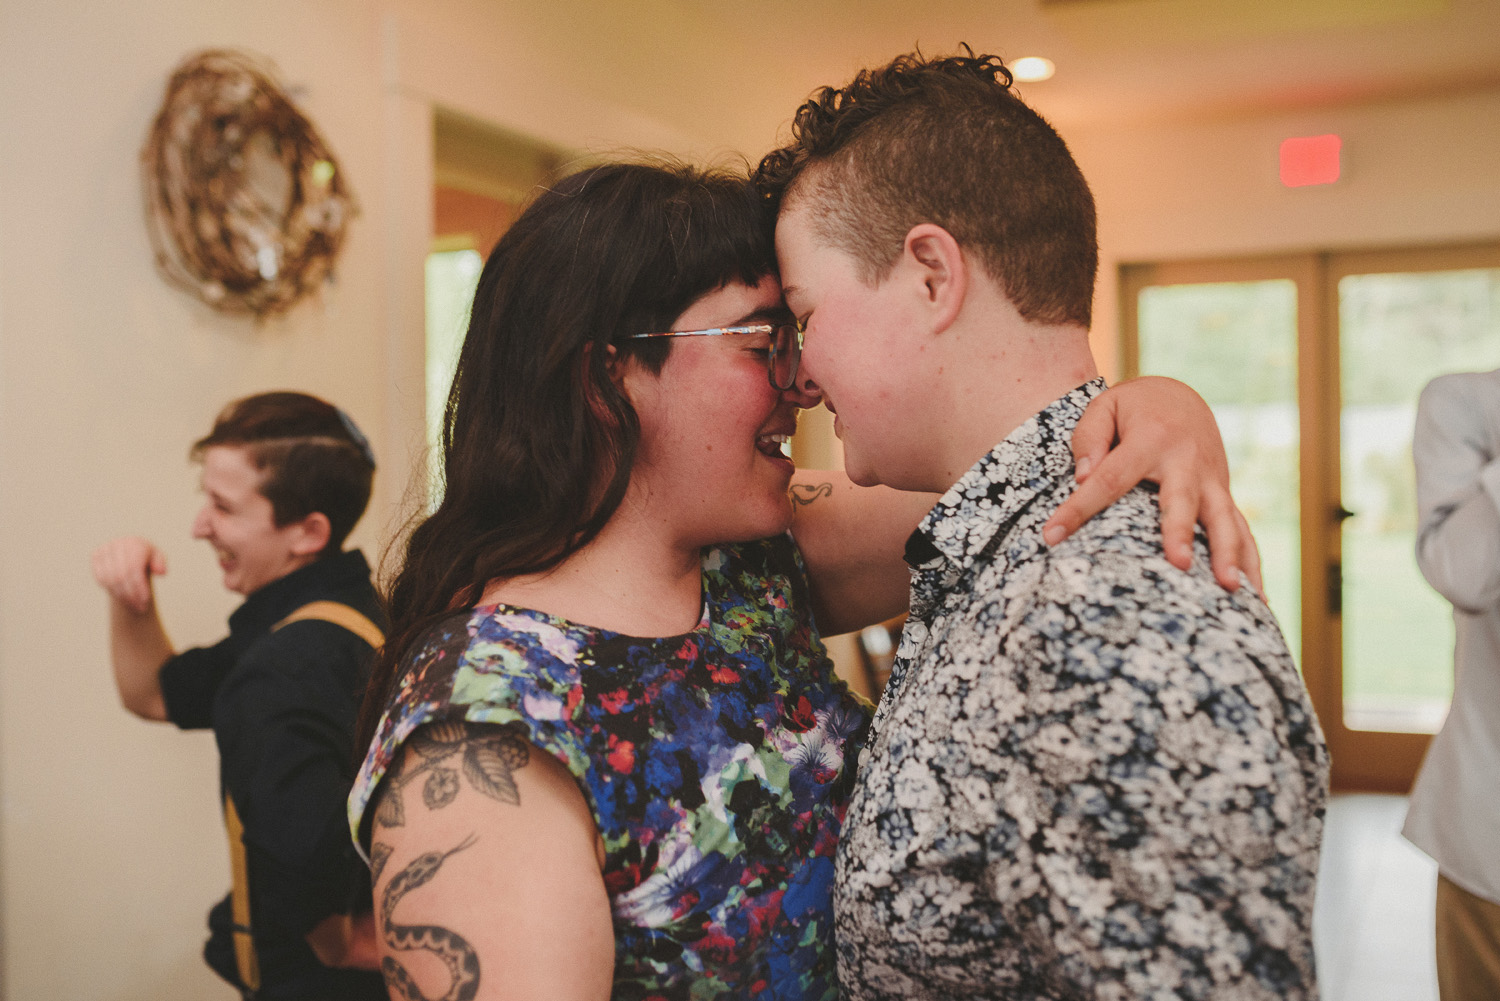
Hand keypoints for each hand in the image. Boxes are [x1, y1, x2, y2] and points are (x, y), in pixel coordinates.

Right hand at [91, 537, 167, 613]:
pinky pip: (101, 578)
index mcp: (135, 543)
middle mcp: (118, 544)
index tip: (145, 601)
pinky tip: (123, 599)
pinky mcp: (95, 555)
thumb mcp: (158, 559)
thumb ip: (161, 564)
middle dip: (131, 595)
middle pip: (121, 576)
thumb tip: (160, 572)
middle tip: (140, 608)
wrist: (130, 551)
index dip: (139, 587)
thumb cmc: (148, 558)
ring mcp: (105, 549)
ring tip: (134, 606)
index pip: (134, 569)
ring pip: (110, 579)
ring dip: (122, 596)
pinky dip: (112, 590)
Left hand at [1041, 377, 1262, 591]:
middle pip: (1181, 500)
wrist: (1180, 395)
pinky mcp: (1222, 495)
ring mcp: (1210, 480)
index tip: (1052, 535)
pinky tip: (1257, 598)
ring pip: (1223, 519)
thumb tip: (1083, 477)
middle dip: (1180, 532)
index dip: (1079, 507)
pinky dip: (1251, 562)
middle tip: (1179, 563)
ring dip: (1228, 553)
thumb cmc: (1133, 408)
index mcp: (1150, 439)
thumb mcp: (1105, 406)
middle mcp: (1186, 461)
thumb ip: (1090, 438)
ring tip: (1228, 587)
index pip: (1109, 478)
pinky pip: (1241, 529)